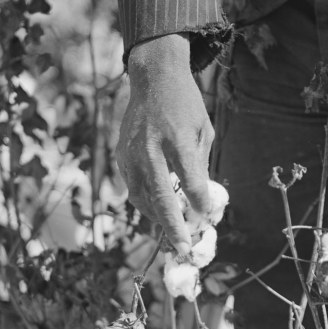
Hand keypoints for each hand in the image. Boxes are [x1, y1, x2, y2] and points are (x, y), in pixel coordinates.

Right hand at [118, 34, 213, 255]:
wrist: (153, 78)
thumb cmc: (185, 105)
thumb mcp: (203, 131)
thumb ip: (200, 166)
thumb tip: (199, 202)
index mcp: (177, 139)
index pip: (190, 180)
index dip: (199, 203)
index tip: (206, 217)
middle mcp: (150, 149)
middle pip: (160, 197)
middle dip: (173, 227)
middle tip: (184, 249)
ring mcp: (131, 154)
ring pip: (141, 199)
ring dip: (158, 219)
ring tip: (174, 232)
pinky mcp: (121, 157)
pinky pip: (133, 188)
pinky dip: (146, 203)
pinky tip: (160, 209)